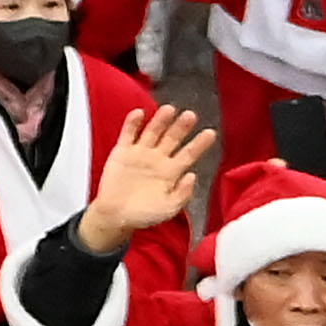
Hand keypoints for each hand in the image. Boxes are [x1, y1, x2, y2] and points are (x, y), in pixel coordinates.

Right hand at [82, 104, 213, 246]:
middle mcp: (158, 158)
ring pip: (152, 131)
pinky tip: (139, 113)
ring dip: (160, 120)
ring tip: (169, 109)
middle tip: (191, 115)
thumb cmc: (144, 215)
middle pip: (172, 138)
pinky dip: (133, 123)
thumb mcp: (168, 209)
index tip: (211, 133)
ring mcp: (140, 153)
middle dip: (181, 127)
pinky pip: (128, 133)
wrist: (115, 215)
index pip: (189, 154)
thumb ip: (182, 195)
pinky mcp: (122, 151)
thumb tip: (192, 176)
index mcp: (171, 172)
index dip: (199, 144)